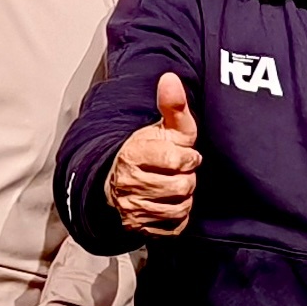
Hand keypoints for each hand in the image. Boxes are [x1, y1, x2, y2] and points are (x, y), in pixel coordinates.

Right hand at [107, 71, 202, 236]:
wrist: (119, 181)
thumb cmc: (147, 151)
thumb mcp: (163, 127)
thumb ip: (172, 105)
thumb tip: (170, 78)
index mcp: (134, 155)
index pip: (176, 160)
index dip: (187, 157)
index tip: (183, 154)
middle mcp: (129, 184)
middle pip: (181, 186)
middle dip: (186, 177)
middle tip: (178, 172)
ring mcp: (133, 209)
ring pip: (180, 208)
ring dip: (184, 197)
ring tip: (174, 185)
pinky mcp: (141, 228)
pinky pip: (174, 226)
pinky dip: (178, 216)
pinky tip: (170, 203)